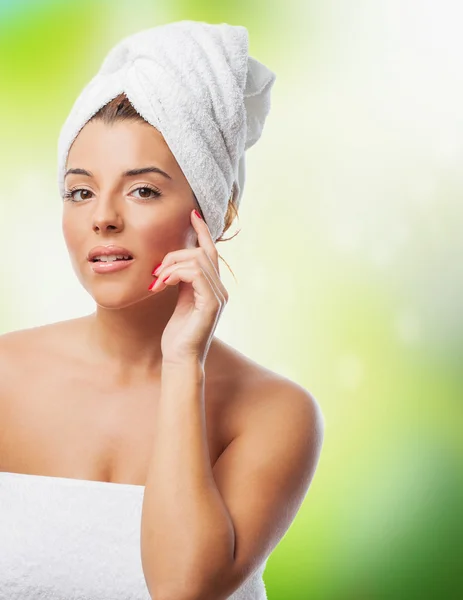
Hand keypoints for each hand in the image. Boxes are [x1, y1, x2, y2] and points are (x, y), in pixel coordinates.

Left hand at [148, 209, 228, 366]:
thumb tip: (173, 263)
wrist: (180, 358)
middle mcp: (220, 289)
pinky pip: (196, 273)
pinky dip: (176, 273)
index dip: (202, 231)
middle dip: (174, 255)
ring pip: (197, 260)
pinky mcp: (212, 304)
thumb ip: (182, 281)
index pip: (210, 251)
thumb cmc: (177, 334)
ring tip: (158, 281)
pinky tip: (164, 284)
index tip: (192, 214)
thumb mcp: (179, 301)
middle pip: (201, 252)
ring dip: (172, 266)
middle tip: (156, 273)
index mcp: (213, 286)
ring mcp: (218, 296)